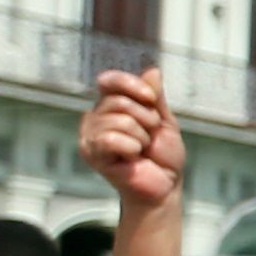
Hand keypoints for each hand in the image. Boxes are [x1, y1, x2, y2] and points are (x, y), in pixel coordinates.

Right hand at [78, 68, 185, 207]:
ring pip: (119, 120)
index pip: (111, 81)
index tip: (152, 99)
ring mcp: (90, 134)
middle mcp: (96, 116)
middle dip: (145, 119)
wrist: (165, 186)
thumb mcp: (164, 120)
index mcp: (111, 104)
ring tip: (142, 149)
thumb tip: (152, 70)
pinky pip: (110, 138)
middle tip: (149, 137)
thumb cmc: (163, 156)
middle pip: (119, 101)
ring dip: (141, 136)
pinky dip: (131, 147)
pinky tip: (133, 158)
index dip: (132, 85)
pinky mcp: (90, 153)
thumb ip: (155, 97)